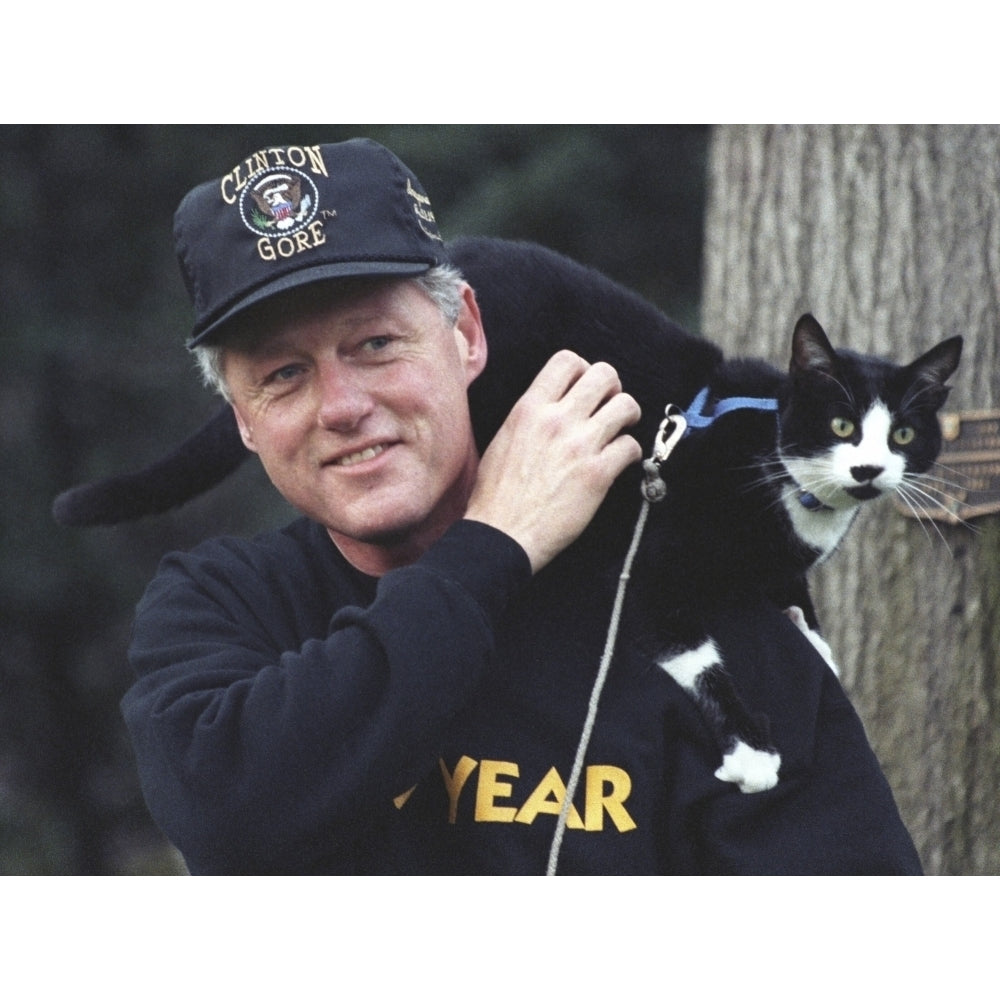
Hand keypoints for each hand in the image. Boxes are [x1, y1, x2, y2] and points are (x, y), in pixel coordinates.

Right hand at [465, 350, 641, 572]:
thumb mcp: (504, 438)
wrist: (501, 534)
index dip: (583, 370)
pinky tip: (621, 461)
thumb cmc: (496, 493)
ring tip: (620, 429)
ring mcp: (579, 446)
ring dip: (628, 415)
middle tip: (609, 405)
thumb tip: (553, 406)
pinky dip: (631, 452)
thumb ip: (530, 416)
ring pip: (626, 405)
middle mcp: (556, 420)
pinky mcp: (598, 474)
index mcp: (529, 409)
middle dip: (612, 388)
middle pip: (604, 374)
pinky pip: (631, 446)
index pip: (567, 360)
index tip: (585, 388)